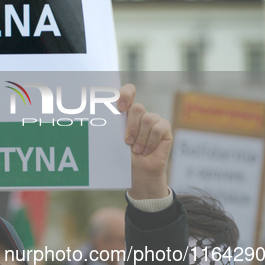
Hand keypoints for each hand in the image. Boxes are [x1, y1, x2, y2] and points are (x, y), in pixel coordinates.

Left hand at [118, 85, 171, 199]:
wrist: (137, 173)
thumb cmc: (123, 157)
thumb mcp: (114, 140)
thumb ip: (112, 126)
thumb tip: (99, 116)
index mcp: (126, 113)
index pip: (128, 92)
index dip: (125, 94)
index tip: (120, 108)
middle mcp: (140, 114)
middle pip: (137, 108)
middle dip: (131, 127)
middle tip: (127, 142)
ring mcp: (154, 120)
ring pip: (148, 119)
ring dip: (140, 138)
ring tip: (137, 150)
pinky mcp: (165, 129)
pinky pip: (159, 128)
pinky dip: (150, 141)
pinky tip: (147, 150)